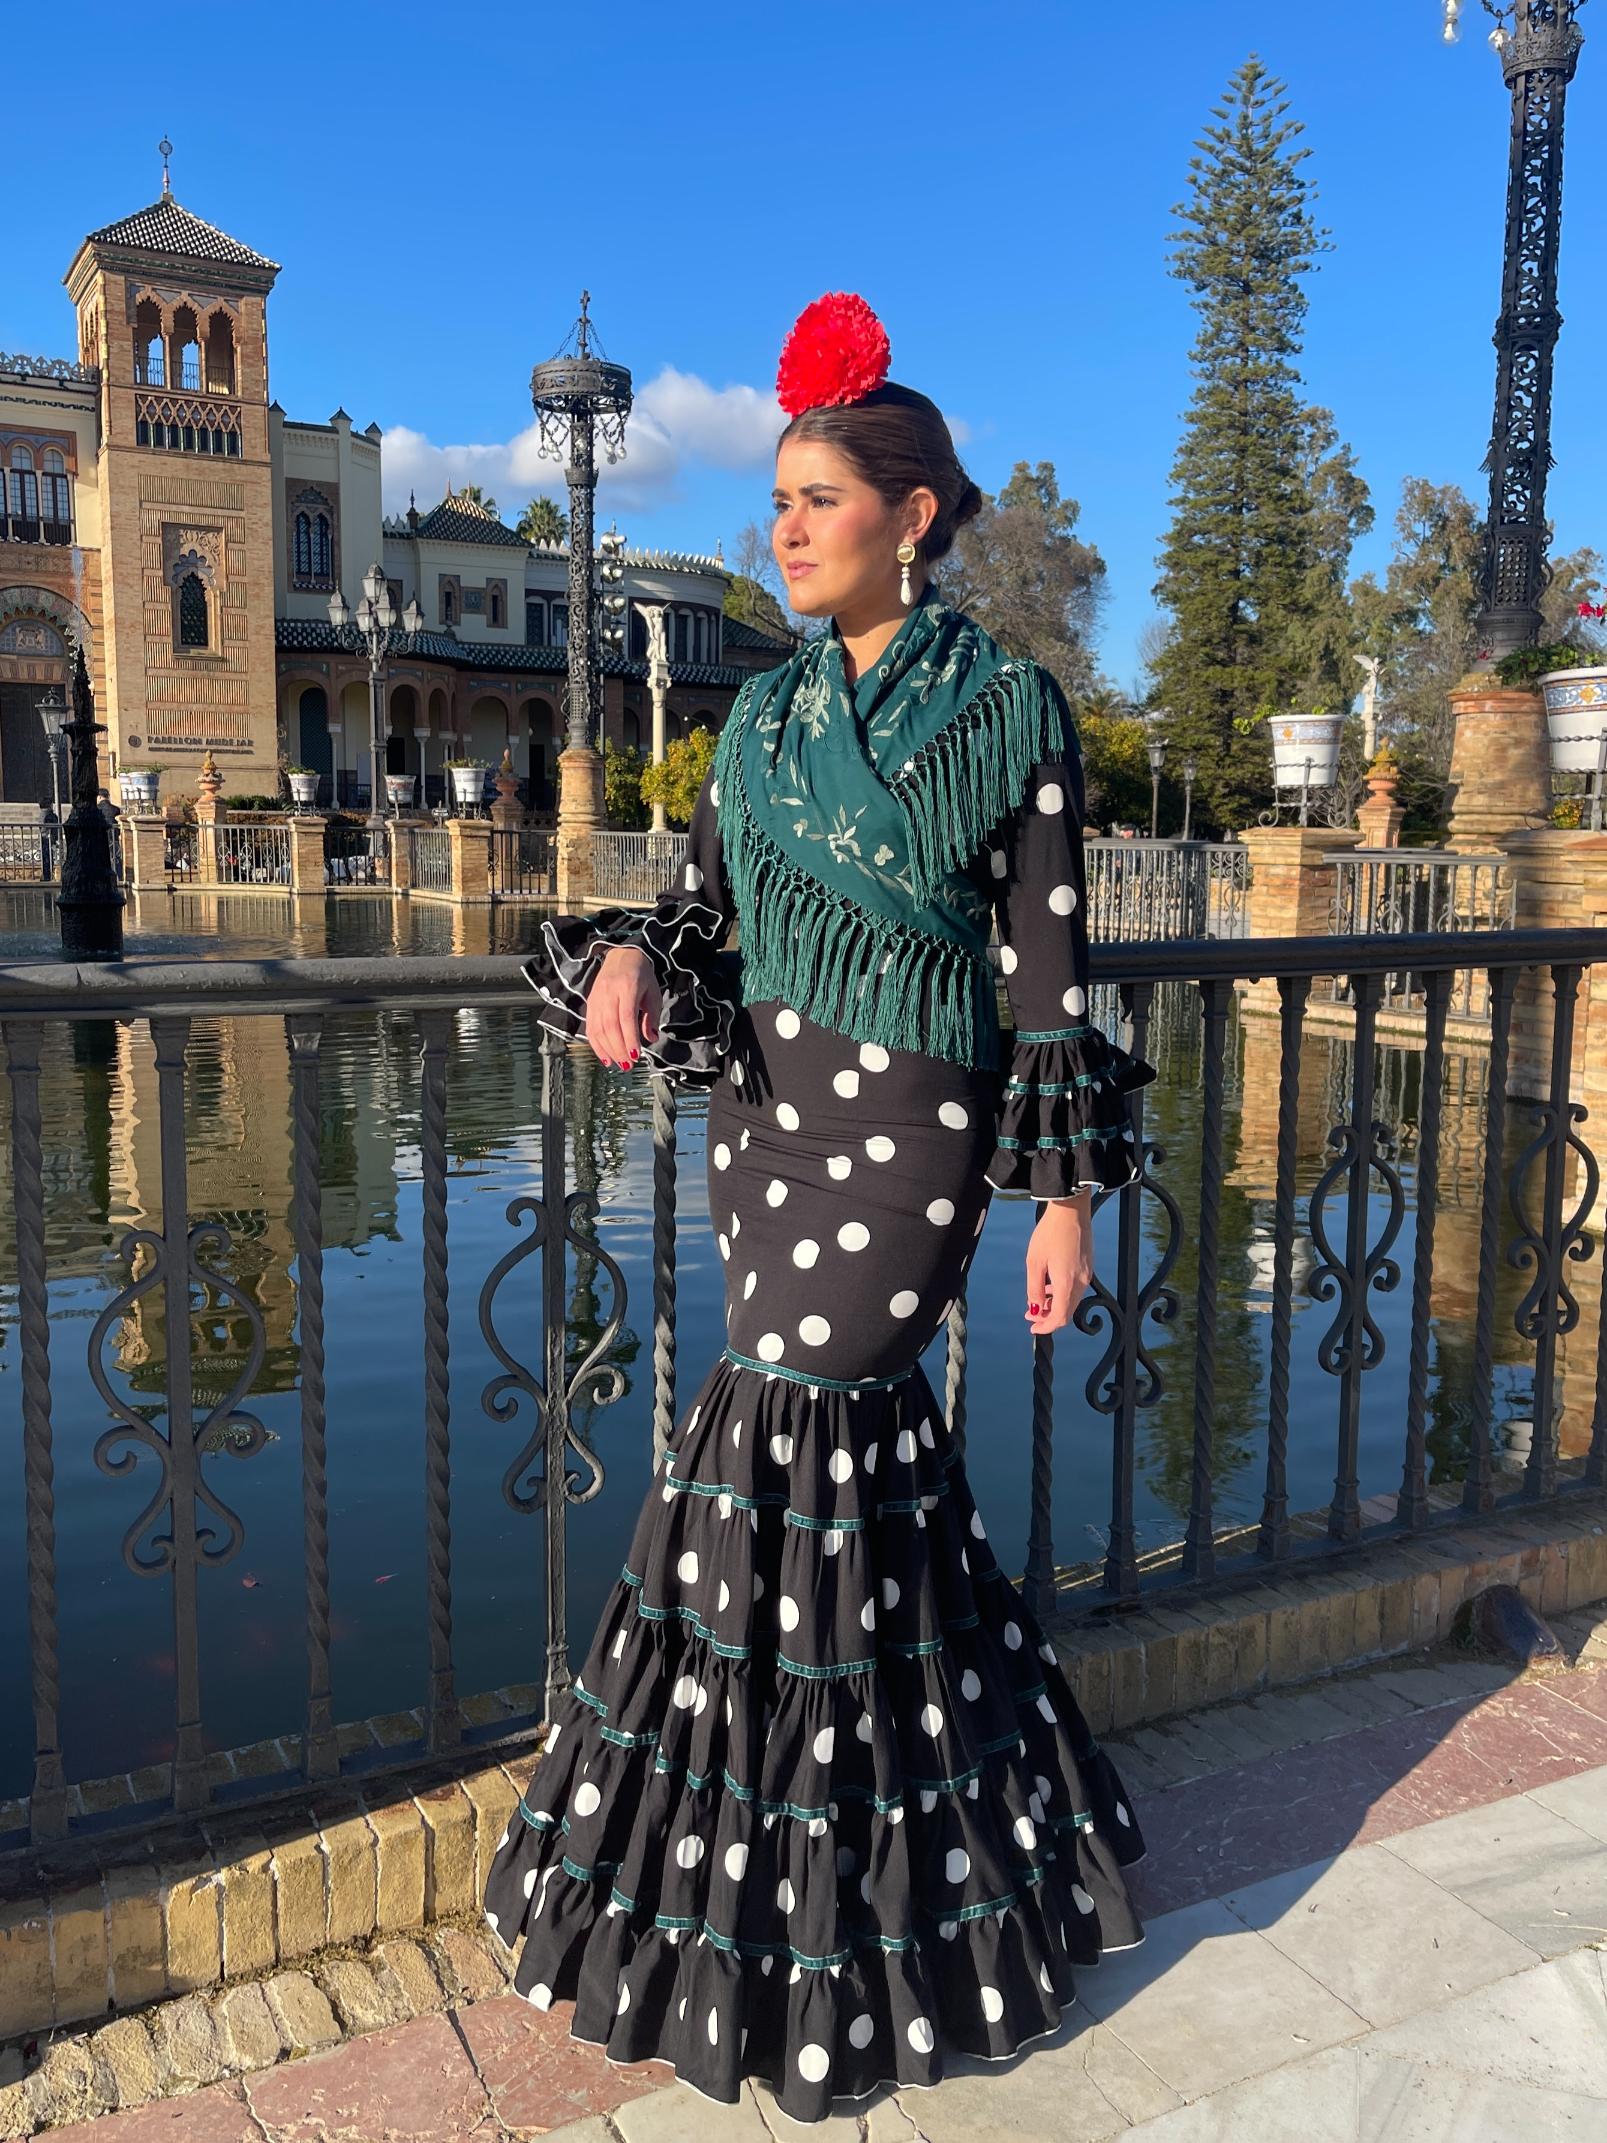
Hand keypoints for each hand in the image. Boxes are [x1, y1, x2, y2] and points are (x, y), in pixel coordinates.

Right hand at [586, 945, 662, 1069]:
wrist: (621, 955)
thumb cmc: (642, 975)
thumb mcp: (653, 992)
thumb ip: (652, 1016)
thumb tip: (651, 1038)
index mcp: (627, 987)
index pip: (626, 1016)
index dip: (629, 1037)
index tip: (636, 1054)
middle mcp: (608, 992)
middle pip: (610, 1025)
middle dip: (619, 1048)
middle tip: (629, 1065)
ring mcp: (596, 998)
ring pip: (598, 1028)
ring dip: (608, 1050)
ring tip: (619, 1064)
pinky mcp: (590, 1003)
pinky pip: (590, 1027)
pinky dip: (596, 1045)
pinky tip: (605, 1057)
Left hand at [1025, 1194, 1093, 1334]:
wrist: (1071, 1210)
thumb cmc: (1049, 1234)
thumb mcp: (1034, 1262)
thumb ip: (1035, 1289)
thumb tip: (1035, 1308)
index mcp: (1068, 1283)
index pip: (1060, 1317)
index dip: (1046, 1327)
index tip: (1033, 1328)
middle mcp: (1082, 1282)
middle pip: (1068, 1311)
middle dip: (1049, 1317)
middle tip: (1031, 1314)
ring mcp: (1088, 1274)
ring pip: (1073, 1300)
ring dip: (1056, 1305)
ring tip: (1039, 1299)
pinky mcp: (1089, 1265)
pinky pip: (1077, 1288)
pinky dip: (1063, 1294)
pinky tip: (1051, 1285)